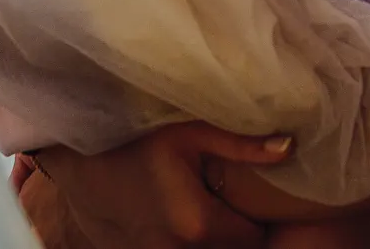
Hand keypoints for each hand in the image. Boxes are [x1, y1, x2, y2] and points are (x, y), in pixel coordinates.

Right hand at [27, 123, 294, 247]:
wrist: (79, 158)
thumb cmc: (135, 138)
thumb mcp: (191, 131)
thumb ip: (242, 144)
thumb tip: (290, 148)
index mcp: (197, 225)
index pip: (254, 238)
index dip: (261, 218)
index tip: (262, 195)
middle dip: (238, 230)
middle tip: (236, 198)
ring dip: (213, 237)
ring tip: (211, 203)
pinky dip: (187, 242)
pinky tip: (185, 213)